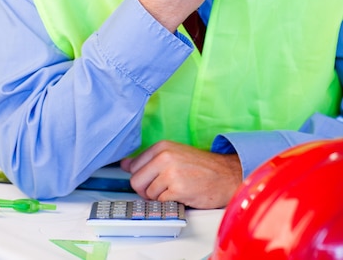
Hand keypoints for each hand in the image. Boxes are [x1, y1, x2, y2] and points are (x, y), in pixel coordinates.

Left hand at [120, 140, 241, 208]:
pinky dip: (170, 203)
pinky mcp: (178, 189)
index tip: (150, 180)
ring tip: (176, 189)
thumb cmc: (201, 167)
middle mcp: (164, 157)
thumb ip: (148, 159)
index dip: (141, 177)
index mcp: (161, 146)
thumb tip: (124, 164)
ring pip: (148, 194)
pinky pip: (161, 202)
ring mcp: (170, 173)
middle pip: (136, 181)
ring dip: (160, 197)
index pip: (133, 166)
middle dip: (146, 190)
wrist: (226, 175)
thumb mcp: (173, 154)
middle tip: (162, 189)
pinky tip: (182, 195)